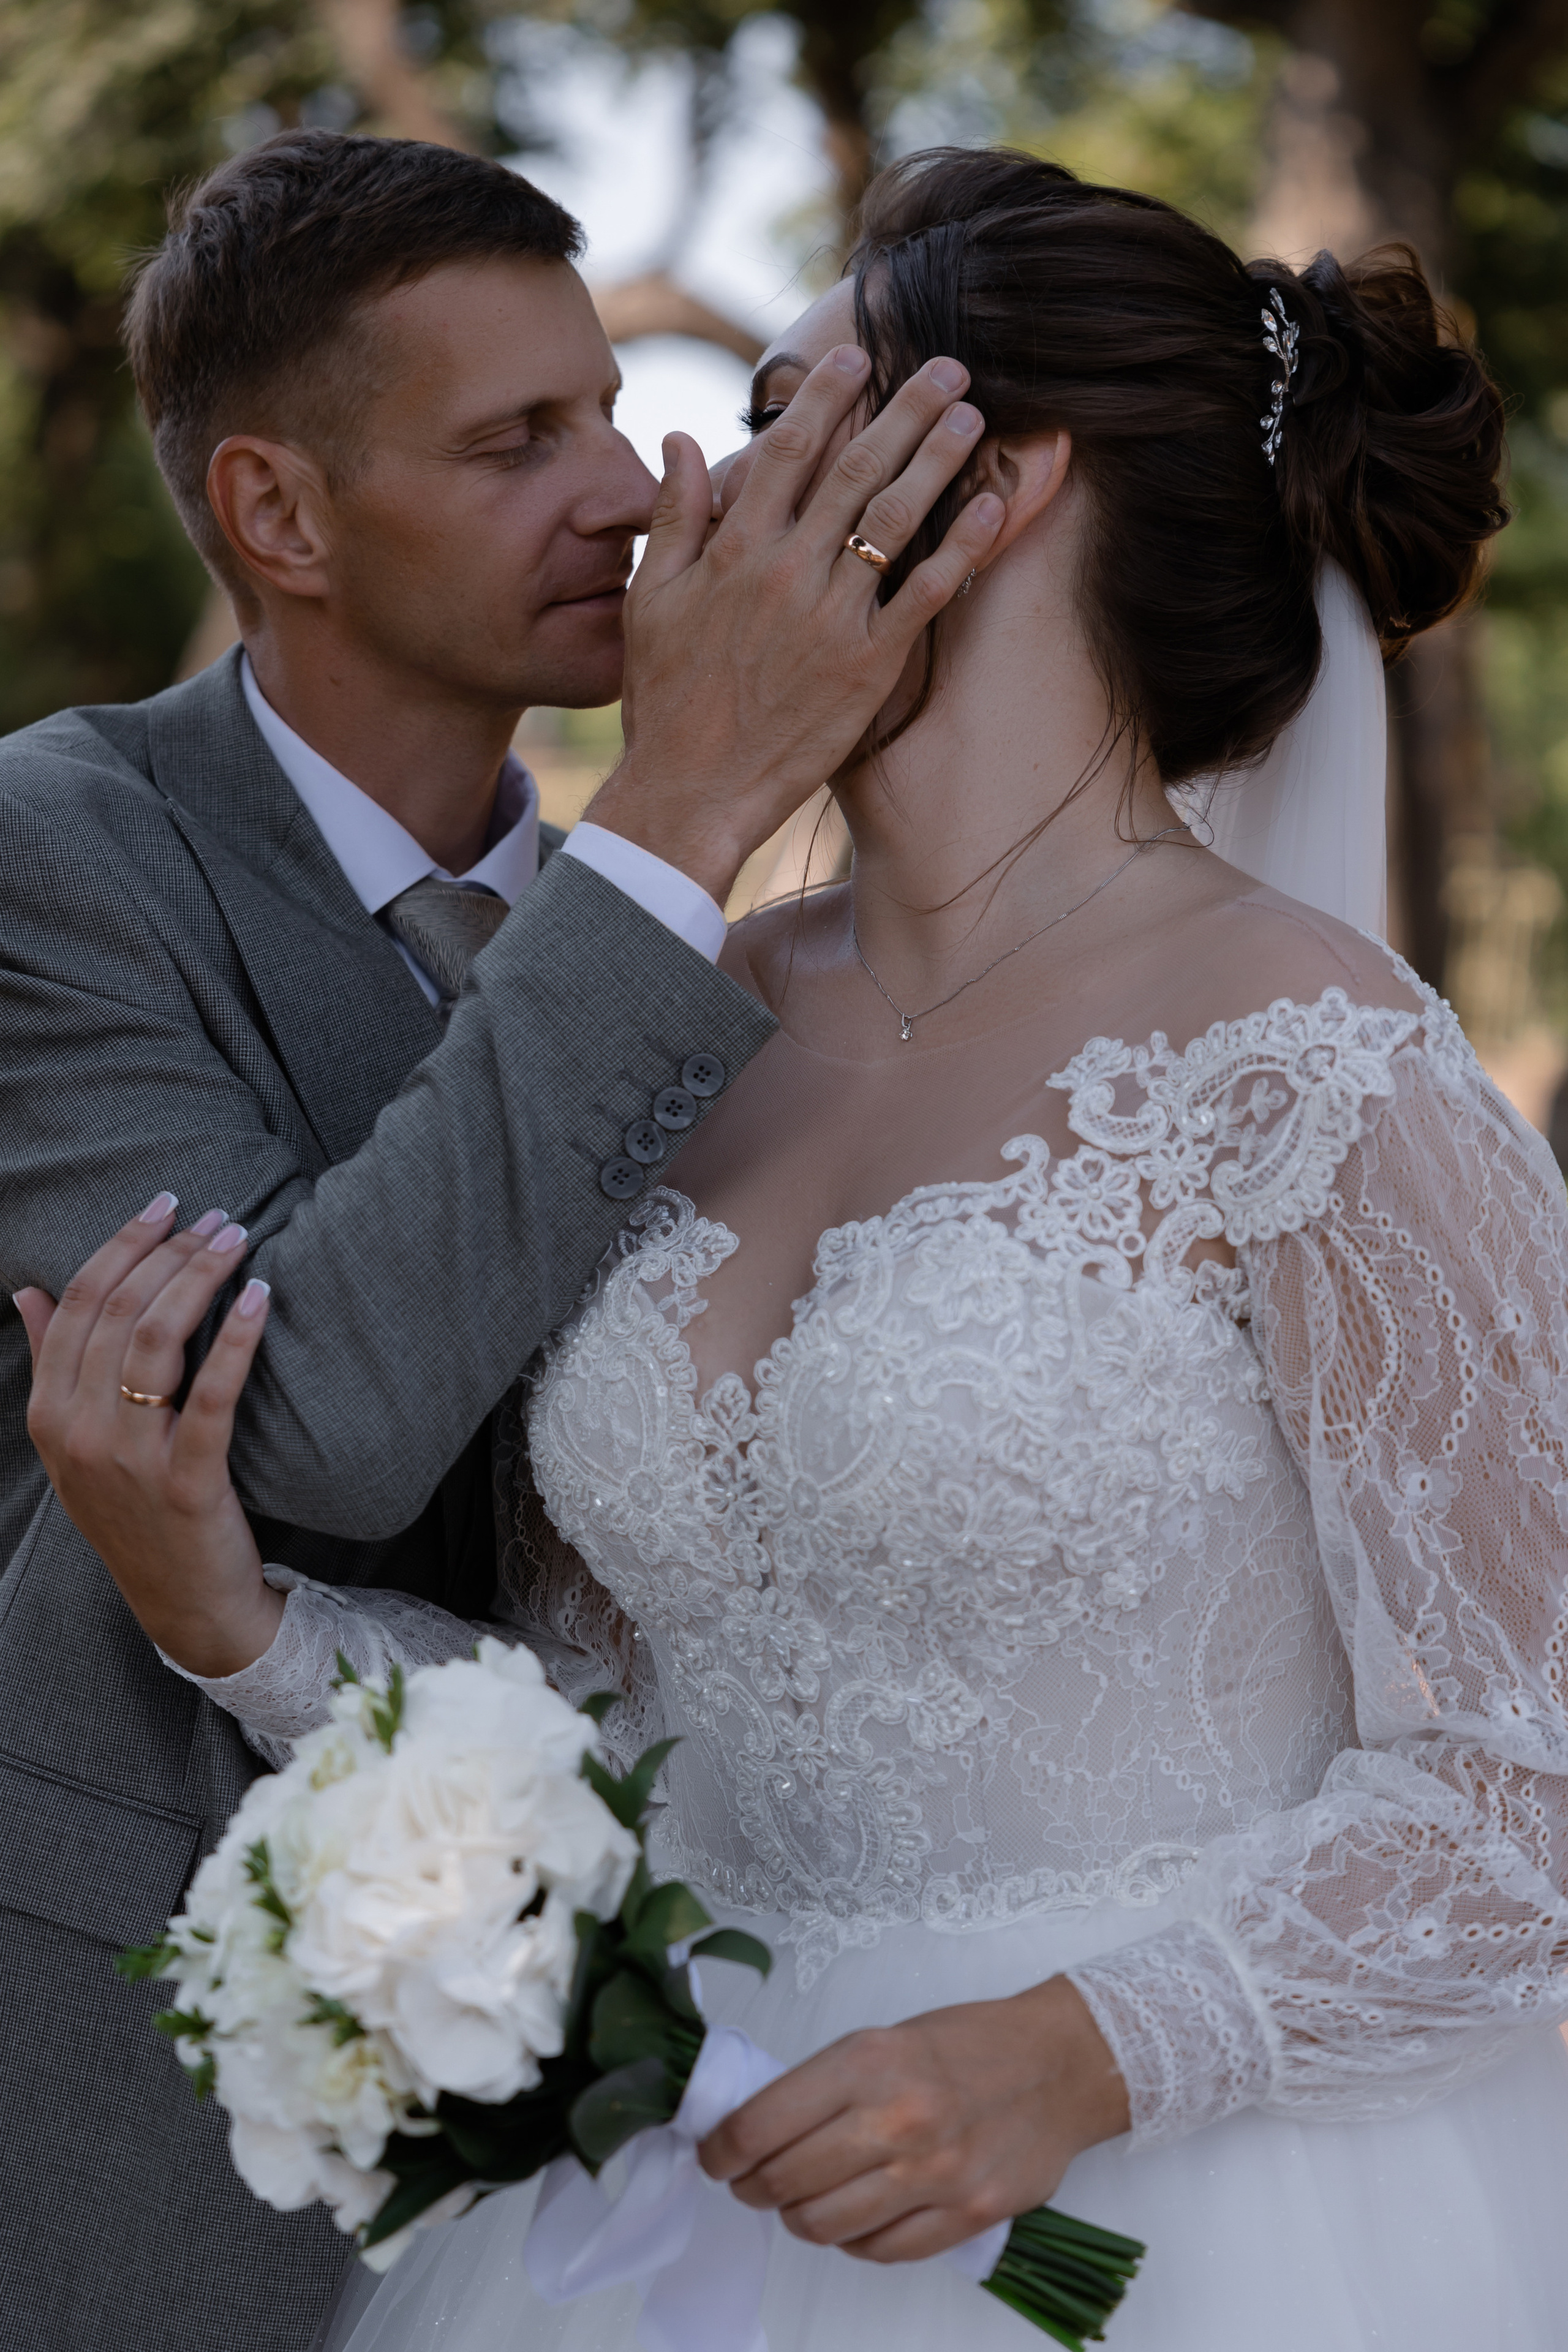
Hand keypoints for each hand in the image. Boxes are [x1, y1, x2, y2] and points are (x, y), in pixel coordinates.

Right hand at [15, 1195, 282, 1676]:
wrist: (183, 1603)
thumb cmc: (136, 1511)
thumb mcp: (76, 1443)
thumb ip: (53, 1364)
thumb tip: (29, 1291)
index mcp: (49, 1415)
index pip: (77, 1305)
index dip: (121, 1245)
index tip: (164, 1204)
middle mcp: (79, 1433)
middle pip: (118, 1313)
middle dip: (169, 1251)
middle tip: (215, 1216)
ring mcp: (128, 1460)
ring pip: (157, 1341)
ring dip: (200, 1277)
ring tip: (238, 1239)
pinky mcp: (185, 1483)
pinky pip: (209, 1397)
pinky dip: (236, 1340)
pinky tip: (261, 1297)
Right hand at [588, 345, 1003, 904]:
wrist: (690, 791)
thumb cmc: (666, 701)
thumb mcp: (652, 601)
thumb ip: (676, 515)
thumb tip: (682, 437)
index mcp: (733, 550)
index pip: (788, 450)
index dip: (826, 395)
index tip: (855, 355)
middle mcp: (785, 572)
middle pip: (854, 468)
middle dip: (904, 409)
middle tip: (947, 368)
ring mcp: (831, 618)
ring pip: (893, 519)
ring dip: (938, 461)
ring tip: (973, 419)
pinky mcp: (867, 667)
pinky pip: (923, 595)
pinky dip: (959, 548)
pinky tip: (990, 508)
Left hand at [699, 1976, 1128, 2263]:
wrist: (1056, 2063)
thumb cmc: (966, 2044)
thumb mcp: (884, 2039)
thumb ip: (825, 2084)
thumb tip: (756, 2128)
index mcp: (867, 2062)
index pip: (761, 2124)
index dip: (722, 2150)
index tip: (715, 2157)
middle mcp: (897, 2119)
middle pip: (785, 2182)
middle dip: (754, 2188)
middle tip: (751, 2182)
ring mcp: (934, 2174)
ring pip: (826, 2226)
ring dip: (800, 2219)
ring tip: (803, 2201)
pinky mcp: (967, 2216)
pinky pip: (882, 2251)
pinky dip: (855, 2242)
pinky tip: (857, 2217)